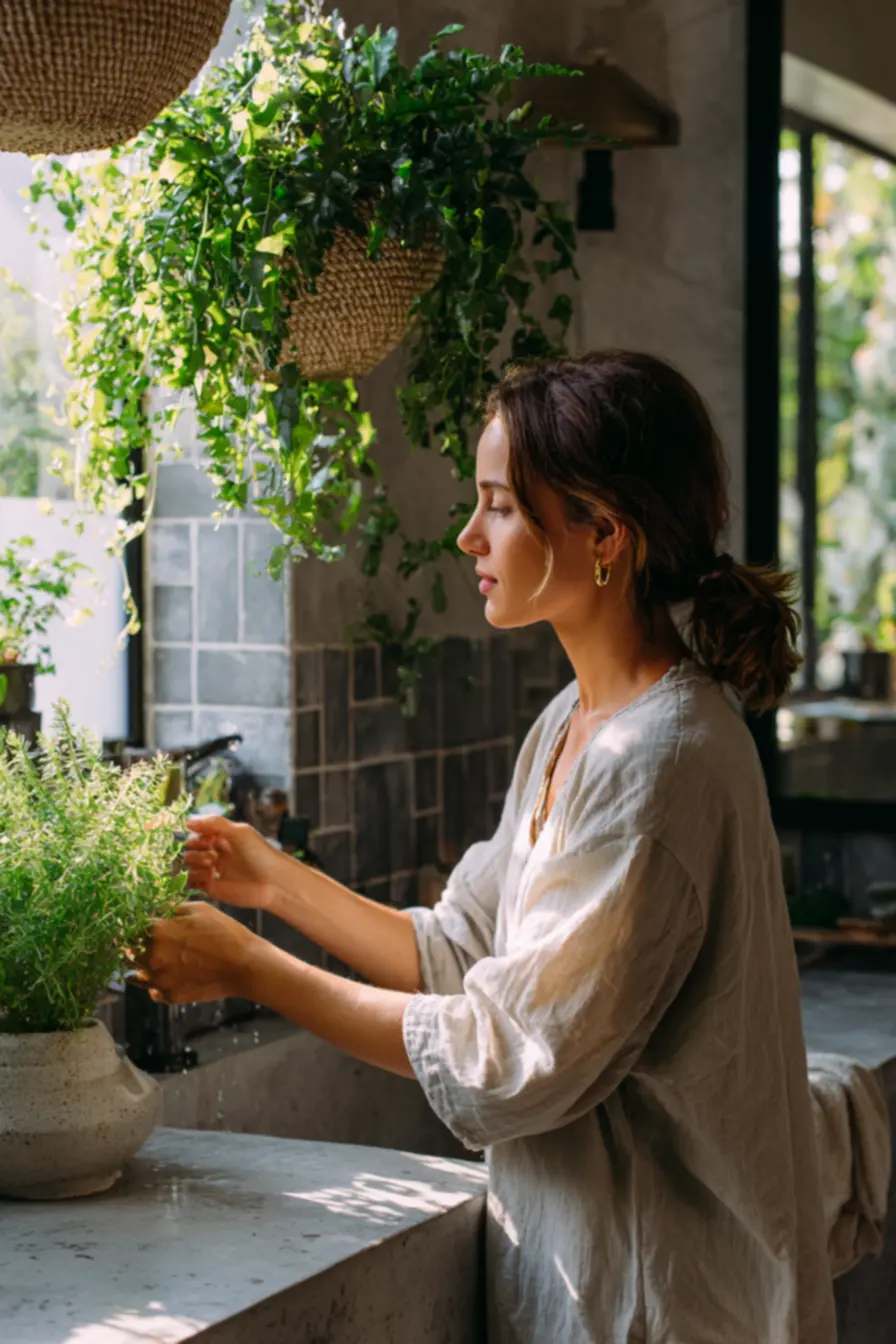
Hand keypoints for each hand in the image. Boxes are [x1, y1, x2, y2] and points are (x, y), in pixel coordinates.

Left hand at [135, 902, 259, 1003]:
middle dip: (135, 947)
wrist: (245, 966)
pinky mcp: (170, 996)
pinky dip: (157, 984)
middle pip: (129, 952)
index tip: (138, 927)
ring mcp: (160, 979)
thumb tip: (157, 910)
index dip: (134, 927)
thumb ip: (173, 908)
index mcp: (158, 931)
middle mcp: (153, 957)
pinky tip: (170, 975)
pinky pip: (153, 990)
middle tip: (146, 944)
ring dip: (143, 967)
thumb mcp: (201, 909)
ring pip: (137, 974)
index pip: (131, 928)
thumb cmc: (226, 933)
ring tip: (160, 961)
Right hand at [183, 815, 283, 910]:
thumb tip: (187, 822)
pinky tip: (210, 876)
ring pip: (189, 864)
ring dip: (195, 861)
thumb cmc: (260, 853)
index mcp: (223, 838)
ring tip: (211, 865)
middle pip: (190, 848)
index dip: (198, 834)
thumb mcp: (239, 831)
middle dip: (195, 848)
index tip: (208, 838)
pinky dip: (194, 877)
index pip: (198, 833)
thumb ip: (214, 823)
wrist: (273, 882)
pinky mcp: (212, 888)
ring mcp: (213, 871)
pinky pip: (192, 882)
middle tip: (211, 854)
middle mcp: (217, 853)